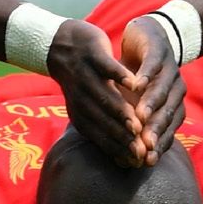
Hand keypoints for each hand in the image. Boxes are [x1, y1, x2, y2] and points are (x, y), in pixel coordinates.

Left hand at [46, 20, 146, 167]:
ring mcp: (85, 75)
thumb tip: (124, 159)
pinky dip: (119, 76)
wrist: (60, 42)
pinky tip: (134, 84)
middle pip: (103, 120)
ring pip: (105, 97)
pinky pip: (106, 67)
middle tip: (142, 149)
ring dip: (121, 110)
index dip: (119, 148)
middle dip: (123, 136)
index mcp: (80, 113)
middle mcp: (81, 97)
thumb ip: (105, 127)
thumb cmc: (83, 79)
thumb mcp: (87, 105)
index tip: (138, 161)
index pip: (100, 135)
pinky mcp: (92, 55)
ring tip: (139, 123)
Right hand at [120, 16, 184, 166]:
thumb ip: (133, 128)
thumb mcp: (134, 104)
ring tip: (139, 118)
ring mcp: (170, 69)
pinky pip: (154, 65)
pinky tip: (136, 84)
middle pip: (167, 114)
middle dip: (155, 131)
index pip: (167, 130)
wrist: (145, 37)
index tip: (144, 161)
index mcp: (172, 105)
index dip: (156, 146)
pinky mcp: (160, 50)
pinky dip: (146, 76)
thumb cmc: (137, 79)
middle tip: (144, 146)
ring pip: (162, 91)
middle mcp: (176, 90)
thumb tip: (124, 161)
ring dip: (151, 105)